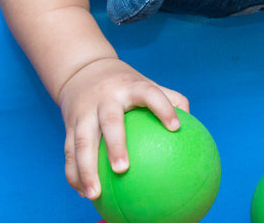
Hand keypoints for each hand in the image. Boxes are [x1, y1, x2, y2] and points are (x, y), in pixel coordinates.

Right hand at [56, 56, 188, 199]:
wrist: (83, 69)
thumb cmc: (126, 85)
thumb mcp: (147, 84)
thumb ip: (171, 99)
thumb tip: (194, 128)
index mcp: (130, 87)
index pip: (150, 94)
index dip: (163, 108)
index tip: (175, 128)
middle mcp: (106, 99)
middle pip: (110, 121)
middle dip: (115, 145)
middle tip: (122, 169)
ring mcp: (85, 112)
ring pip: (82, 141)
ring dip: (86, 169)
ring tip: (95, 195)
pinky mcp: (69, 124)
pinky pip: (69, 152)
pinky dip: (74, 174)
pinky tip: (85, 194)